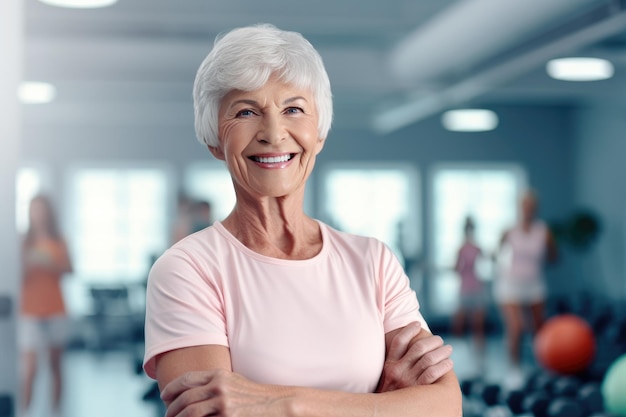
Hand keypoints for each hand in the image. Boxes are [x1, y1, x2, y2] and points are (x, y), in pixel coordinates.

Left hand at [161, 369, 290, 416]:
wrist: (279, 404)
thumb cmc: (256, 396)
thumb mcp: (234, 382)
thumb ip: (215, 383)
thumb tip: (192, 391)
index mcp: (219, 375)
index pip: (187, 379)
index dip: (171, 388)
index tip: (165, 397)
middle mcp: (219, 387)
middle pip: (184, 398)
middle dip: (171, 409)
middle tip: (167, 416)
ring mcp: (223, 403)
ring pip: (189, 413)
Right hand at [376, 322, 453, 391]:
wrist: (385, 414)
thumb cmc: (388, 398)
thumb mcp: (385, 380)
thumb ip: (393, 367)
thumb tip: (406, 353)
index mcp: (389, 365)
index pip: (398, 341)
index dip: (408, 330)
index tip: (417, 324)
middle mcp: (397, 371)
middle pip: (418, 348)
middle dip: (432, 341)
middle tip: (440, 339)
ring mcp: (408, 380)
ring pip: (428, 358)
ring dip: (441, 351)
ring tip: (448, 349)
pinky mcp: (418, 390)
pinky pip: (433, 373)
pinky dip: (443, 365)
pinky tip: (449, 362)